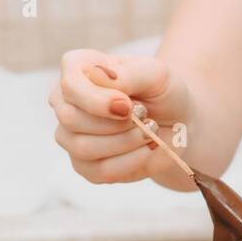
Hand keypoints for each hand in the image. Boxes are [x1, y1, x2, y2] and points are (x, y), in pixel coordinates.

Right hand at [48, 49, 194, 184]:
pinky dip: (130, 161)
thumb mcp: (155, 73)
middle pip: (71, 119)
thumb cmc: (160, 91)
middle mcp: (66, 103)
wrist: (175, 122)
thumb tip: (96, 77)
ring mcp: (71, 137)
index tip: (128, 106)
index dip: (98, 101)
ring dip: (125, 142)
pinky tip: (146, 149)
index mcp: (77, 69)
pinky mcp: (85, 166)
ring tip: (149, 132)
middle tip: (144, 116)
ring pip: (83, 148)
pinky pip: (100, 171)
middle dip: (115, 124)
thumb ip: (128, 73)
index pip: (70, 86)